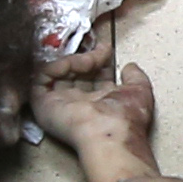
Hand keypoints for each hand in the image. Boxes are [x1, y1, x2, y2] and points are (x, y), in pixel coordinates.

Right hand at [30, 54, 158, 174]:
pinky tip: (70, 64)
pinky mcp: (43, 104)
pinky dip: (55, 65)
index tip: (107, 48)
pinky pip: (42, 77)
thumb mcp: (140, 91)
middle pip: (76, 72)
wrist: (109, 133)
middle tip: (98, 50)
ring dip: (74, 60)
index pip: (93, 75)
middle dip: (86, 57)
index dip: (99, 59)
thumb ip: (136, 76)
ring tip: (88, 60)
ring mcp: (60, 104)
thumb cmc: (126, 118)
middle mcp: (79, 104)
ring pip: (59, 72)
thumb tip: (130, 66)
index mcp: (99, 103)